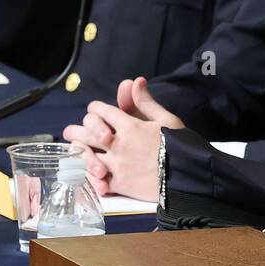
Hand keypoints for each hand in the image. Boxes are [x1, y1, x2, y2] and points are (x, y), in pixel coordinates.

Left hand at [61, 78, 181, 199]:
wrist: (189, 176)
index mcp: (130, 126)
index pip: (100, 110)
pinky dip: (89, 177)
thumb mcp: (167, 120)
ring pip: (85, 155)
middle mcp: (118, 144)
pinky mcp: (119, 184)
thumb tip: (135, 81)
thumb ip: (146, 103)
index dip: (97, 109)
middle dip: (77, 129)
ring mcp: (116, 165)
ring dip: (79, 151)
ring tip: (78, 151)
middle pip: (85, 131)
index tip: (99, 113)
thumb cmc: (181, 147)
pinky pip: (95, 179)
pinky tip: (89, 173)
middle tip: (74, 132)